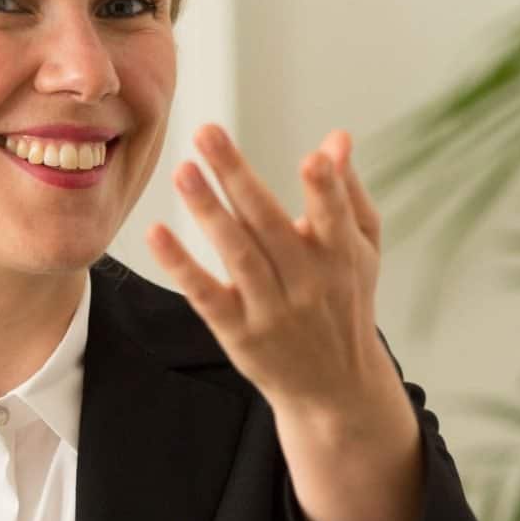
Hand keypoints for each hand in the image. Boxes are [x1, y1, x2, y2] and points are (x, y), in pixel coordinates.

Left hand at [147, 124, 393, 427]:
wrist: (335, 387)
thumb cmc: (345, 301)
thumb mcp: (361, 250)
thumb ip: (347, 194)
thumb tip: (337, 138)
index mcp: (341, 256)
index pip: (334, 219)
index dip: (327, 191)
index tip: (313, 158)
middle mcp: (307, 283)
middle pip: (269, 225)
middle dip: (238, 177)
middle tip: (208, 133)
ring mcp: (271, 310)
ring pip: (238, 255)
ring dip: (208, 211)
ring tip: (183, 171)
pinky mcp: (239, 332)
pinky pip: (206, 295)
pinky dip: (181, 265)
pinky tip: (158, 233)